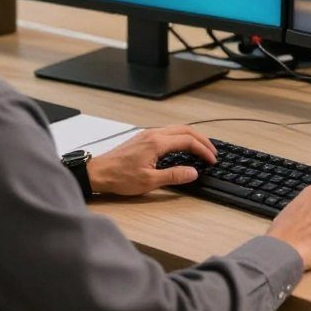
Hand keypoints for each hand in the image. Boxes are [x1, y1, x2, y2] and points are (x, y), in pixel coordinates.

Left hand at [87, 126, 216, 195]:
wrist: (98, 173)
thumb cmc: (119, 177)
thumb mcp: (149, 181)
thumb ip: (174, 175)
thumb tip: (193, 172)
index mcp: (157, 143)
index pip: (188, 141)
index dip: (203, 150)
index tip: (211, 159)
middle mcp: (153, 134)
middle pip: (185, 130)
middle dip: (202, 140)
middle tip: (212, 152)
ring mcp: (147, 134)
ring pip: (176, 129)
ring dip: (192, 137)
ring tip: (201, 148)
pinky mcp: (143, 138)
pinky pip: (167, 131)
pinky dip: (181, 137)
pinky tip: (182, 146)